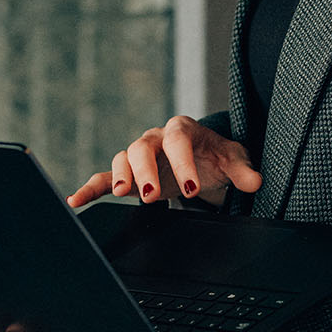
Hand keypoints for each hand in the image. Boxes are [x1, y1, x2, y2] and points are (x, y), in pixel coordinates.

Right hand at [67, 115, 262, 208]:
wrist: (203, 159)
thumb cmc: (215, 156)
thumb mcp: (232, 160)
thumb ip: (242, 170)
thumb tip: (255, 182)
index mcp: (182, 130)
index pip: (178, 140)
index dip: (182, 162)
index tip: (189, 188)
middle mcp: (156, 138)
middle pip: (143, 146)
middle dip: (146, 170)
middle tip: (151, 194)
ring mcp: (139, 155)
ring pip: (123, 157)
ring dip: (123, 176)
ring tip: (126, 195)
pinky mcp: (129, 174)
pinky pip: (105, 177)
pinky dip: (91, 188)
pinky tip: (76, 201)